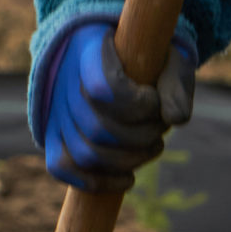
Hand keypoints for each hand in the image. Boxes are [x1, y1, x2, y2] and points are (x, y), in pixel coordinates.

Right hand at [34, 16, 194, 192]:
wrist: (112, 57)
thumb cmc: (146, 58)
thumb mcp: (168, 57)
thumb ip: (176, 81)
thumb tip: (177, 119)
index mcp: (87, 50)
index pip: (104, 90)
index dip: (137, 105)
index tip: (153, 99)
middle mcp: (63, 82)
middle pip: (99, 130)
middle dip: (143, 136)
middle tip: (160, 125)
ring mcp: (55, 112)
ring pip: (87, 154)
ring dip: (130, 160)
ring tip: (153, 145)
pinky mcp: (53, 136)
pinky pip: (63, 168)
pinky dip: (98, 181)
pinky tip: (128, 178)